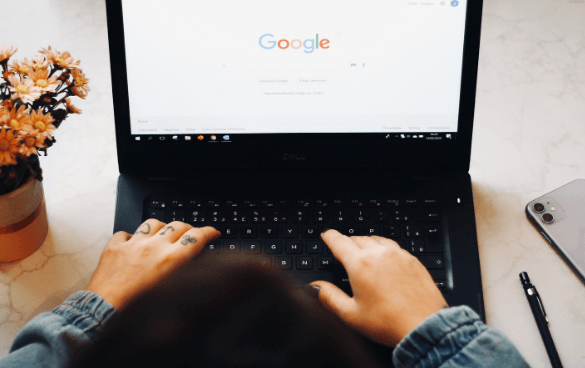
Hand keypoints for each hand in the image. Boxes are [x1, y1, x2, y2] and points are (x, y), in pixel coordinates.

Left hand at [87, 219, 219, 310]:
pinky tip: (133, 244)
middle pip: (178, 225)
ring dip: (161, 228)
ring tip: (162, 234)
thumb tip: (193, 264)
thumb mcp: (173, 295)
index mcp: (172, 260)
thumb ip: (185, 275)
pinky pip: (125, 233)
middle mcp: (154, 248)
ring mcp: (133, 245)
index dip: (209, 232)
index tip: (213, 232)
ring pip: (153, 223)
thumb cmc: (138, 311)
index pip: (197, 237)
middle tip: (191, 234)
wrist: (106, 314)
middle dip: (188, 228)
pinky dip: (130, 237)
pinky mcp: (114, 248)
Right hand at [311, 230, 447, 346]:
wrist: (424, 326)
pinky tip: (385, 258)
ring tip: (362, 251)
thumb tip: (315, 287)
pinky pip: (394, 246)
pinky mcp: (413, 261)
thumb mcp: (350, 314)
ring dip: (366, 242)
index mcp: (360, 264)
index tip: (327, 235)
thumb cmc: (389, 323)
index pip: (339, 242)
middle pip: (357, 238)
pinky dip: (384, 248)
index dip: (330, 236)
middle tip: (342, 248)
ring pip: (377, 239)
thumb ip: (329, 297)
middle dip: (347, 241)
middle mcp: (379, 254)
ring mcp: (398, 255)